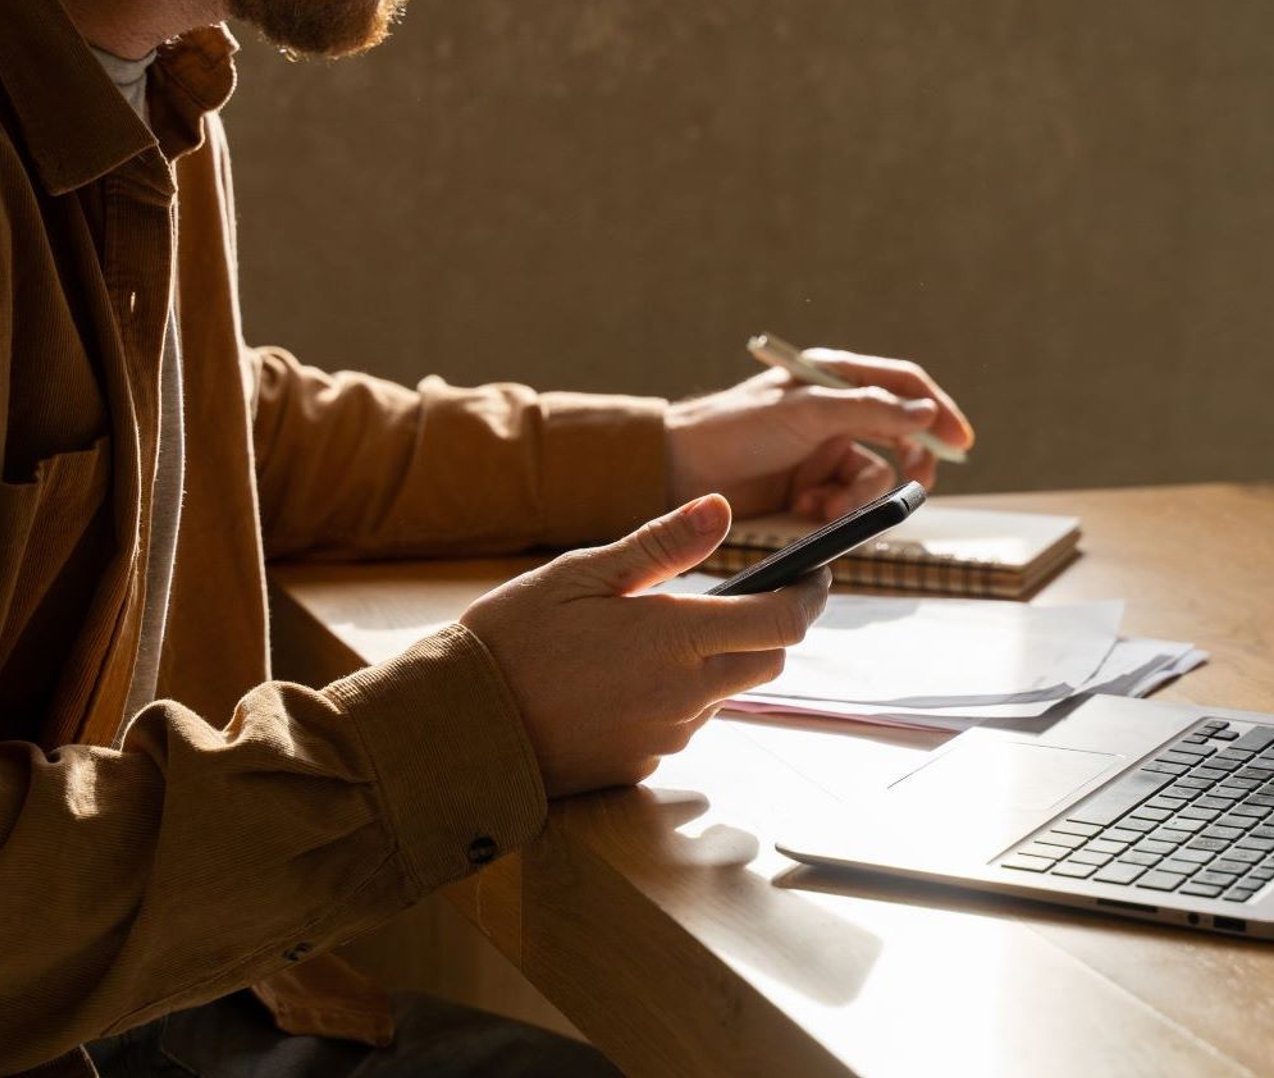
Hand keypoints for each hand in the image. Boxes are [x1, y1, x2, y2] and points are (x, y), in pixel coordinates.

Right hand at [461, 494, 827, 796]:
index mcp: (676, 638)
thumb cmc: (512, 639)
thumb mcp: (582, 573)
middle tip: (741, 598)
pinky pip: (681, 723)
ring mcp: (666, 735)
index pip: (782, 621)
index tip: (815, 574)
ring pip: (724, 694)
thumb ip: (662, 545)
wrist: (458, 726)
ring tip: (649, 636)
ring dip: (713, 663)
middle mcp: (685, 694)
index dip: (810, 595)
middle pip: (767, 662)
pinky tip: (621, 678)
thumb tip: (722, 508)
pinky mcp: (642, 764)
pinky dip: (673, 696)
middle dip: (768, 629)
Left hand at [665, 347, 975, 520]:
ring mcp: (822, 451)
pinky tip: (803, 510)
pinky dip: (833, 510)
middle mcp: (833, 411)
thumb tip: (925, 410)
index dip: (937, 410)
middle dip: (908, 464)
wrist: (677, 471)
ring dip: (857, 496)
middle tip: (916, 486)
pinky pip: (845, 502)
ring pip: (873, 477)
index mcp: (832, 377)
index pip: (903, 385)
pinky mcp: (808, 487)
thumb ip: (869, 410)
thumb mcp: (807, 412)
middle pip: (898, 435)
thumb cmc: (736, 428)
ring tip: (823, 506)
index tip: (961, 442)